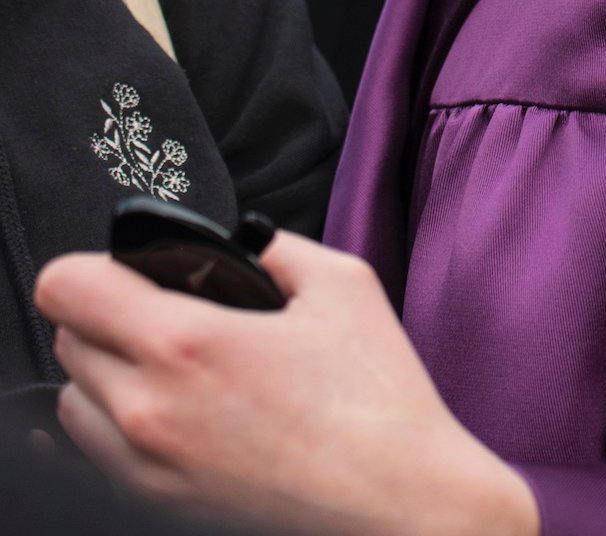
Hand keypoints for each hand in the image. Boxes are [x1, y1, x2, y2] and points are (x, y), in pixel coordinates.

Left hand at [35, 233, 537, 535]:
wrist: (397, 505)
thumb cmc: (377, 401)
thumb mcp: (342, 284)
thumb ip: (276, 246)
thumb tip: (242, 238)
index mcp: (187, 342)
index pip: (69, 286)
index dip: (95, 265)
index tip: (130, 269)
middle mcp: (148, 409)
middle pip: (66, 341)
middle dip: (108, 316)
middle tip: (166, 312)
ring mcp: (146, 470)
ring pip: (73, 404)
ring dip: (106, 375)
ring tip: (170, 368)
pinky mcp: (156, 509)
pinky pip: (99, 459)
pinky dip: (121, 430)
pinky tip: (181, 415)